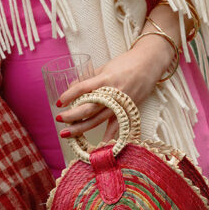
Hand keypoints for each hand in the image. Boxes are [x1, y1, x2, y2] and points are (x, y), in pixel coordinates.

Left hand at [56, 41, 172, 141]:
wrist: (150, 63)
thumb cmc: (126, 63)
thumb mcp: (105, 66)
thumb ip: (89, 78)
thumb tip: (71, 87)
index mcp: (105, 79)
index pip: (83, 88)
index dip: (69, 95)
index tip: (59, 102)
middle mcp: (112, 93)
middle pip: (89, 108)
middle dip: (72, 115)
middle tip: (59, 119)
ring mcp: (120, 103)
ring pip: (98, 119)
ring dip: (81, 128)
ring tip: (67, 133)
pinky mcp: (127, 110)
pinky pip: (117, 126)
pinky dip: (109, 137)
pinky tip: (99, 146)